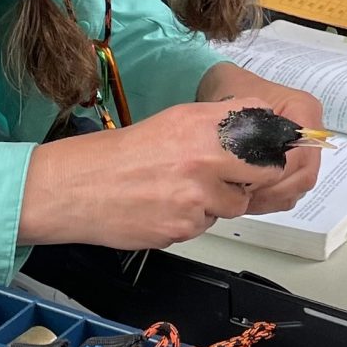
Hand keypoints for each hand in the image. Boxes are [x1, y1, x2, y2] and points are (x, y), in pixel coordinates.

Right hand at [19, 100, 293, 246]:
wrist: (77, 187)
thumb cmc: (123, 154)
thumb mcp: (175, 120)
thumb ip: (218, 122)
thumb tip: (260, 124)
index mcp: (203, 124)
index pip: (264, 125)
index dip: (269, 140)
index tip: (266, 147)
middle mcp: (206, 157)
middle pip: (266, 170)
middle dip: (254, 177)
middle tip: (232, 176)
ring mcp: (197, 195)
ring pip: (235, 204)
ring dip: (218, 202)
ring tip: (183, 192)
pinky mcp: (186, 226)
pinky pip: (207, 225)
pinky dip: (193, 220)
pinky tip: (167, 208)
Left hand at [195, 62, 325, 211]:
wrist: (225, 89)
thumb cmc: (230, 93)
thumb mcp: (237, 109)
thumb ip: (250, 136)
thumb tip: (250, 172)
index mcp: (305, 111)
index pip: (300, 156)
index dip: (275, 176)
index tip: (245, 183)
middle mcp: (312, 132)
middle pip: (304, 176)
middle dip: (273, 191)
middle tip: (243, 196)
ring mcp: (306, 150)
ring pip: (299, 187)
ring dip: (272, 199)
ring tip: (243, 198)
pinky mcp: (295, 164)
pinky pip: (291, 191)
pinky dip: (271, 200)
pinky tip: (249, 197)